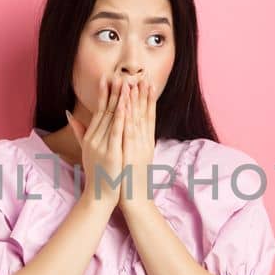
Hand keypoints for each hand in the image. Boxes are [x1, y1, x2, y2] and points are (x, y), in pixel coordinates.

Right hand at [64, 73, 126, 207]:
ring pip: (111, 118)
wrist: (98, 196)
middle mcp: (94, 139)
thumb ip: (79, 131)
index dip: (103, 94)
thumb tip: (69, 114)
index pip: (98, 111)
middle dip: (112, 91)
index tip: (107, 78)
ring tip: (124, 83)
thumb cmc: (96, 173)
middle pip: (105, 111)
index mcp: (91, 137)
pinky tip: (126, 105)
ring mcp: (102, 145)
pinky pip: (116, 132)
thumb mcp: (85, 150)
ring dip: (118, 99)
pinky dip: (121, 117)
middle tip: (117, 73)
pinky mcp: (111, 153)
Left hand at [120, 79, 156, 208]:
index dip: (148, 99)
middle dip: (145, 95)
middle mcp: (144, 142)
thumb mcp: (133, 159)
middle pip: (146, 114)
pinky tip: (125, 104)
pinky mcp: (130, 152)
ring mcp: (138, 147)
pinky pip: (128, 131)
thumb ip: (133, 144)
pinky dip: (127, 117)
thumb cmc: (130, 180)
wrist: (135, 199)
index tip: (148, 83)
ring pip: (138, 119)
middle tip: (145, 76)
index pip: (148, 116)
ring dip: (136, 100)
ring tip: (135, 83)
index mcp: (145, 142)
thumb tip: (131, 134)